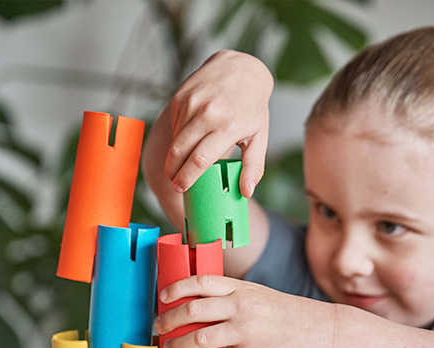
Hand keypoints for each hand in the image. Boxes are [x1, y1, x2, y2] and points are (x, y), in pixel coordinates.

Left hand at [154, 275, 333, 347]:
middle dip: (168, 319)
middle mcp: (241, 307)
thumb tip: (201, 306)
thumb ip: (234, 297)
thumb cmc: (290, 315)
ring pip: (199, 338)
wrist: (322, 333)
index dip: (176, 287)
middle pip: (193, 310)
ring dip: (177, 345)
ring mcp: (246, 332)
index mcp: (242, 288)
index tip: (162, 296)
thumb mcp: (260, 295)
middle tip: (159, 327)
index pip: (200, 281)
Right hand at [167, 50, 272, 197]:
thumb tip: (247, 192)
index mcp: (228, 127)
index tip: (180, 188)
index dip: (187, 177)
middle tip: (175, 182)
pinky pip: (174, 124)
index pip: (200, 160)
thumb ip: (253, 166)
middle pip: (180, 151)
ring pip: (175, 138)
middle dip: (173, 171)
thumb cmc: (252, 107)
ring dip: (175, 154)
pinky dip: (178, 136)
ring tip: (181, 163)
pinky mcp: (181, 96)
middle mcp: (208, 113)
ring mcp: (192, 103)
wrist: (241, 69)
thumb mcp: (259, 137)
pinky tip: (187, 138)